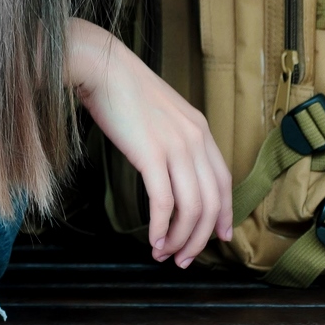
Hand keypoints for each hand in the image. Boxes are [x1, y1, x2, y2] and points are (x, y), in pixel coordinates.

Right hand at [67, 18, 231, 266]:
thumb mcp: (160, 110)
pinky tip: (153, 240)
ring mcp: (175, 147)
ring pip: (191, 208)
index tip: (219, 236)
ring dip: (180, 238)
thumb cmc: (120, 86)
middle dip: (200, 237)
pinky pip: (164, 202)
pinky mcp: (151, 154)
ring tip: (166, 255)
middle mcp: (195, 139)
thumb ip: (172, 135)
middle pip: (210, 202)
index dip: (224, 214)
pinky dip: (161, 227)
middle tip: (185, 258)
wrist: (100, 65)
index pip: (224, 182)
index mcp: (200, 128)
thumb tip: (167, 164)